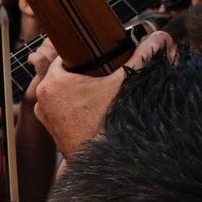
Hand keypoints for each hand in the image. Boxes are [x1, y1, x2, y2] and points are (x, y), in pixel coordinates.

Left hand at [32, 30, 169, 158]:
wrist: (105, 163)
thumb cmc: (109, 125)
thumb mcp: (126, 85)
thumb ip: (142, 58)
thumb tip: (160, 37)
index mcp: (52, 83)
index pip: (66, 55)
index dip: (85, 53)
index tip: (101, 54)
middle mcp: (42, 99)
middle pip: (65, 74)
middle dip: (85, 72)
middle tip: (105, 73)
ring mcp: (45, 116)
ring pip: (64, 93)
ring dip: (80, 90)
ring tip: (101, 90)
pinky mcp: (53, 131)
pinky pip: (63, 110)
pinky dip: (76, 107)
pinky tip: (94, 107)